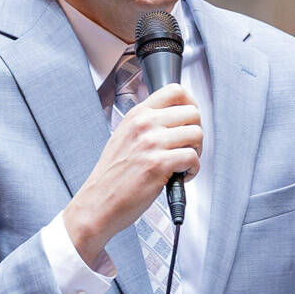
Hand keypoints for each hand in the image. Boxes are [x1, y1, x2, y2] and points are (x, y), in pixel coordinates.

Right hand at [62, 84, 202, 258]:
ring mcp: (151, 143)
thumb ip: (147, 125)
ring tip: (183, 164)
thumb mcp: (124, 137)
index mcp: (137, 115)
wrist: (98, 202)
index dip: (191, 105)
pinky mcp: (158, 165)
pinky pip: (193, 158)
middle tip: (187, 148)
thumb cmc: (112, 176)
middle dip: (196, 132)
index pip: (175, 91)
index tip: (191, 120)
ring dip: (196, 152)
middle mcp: (144, 125)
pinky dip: (193, 170)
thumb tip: (175, 120)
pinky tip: (180, 177)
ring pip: (196, 134)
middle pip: (192, 113)